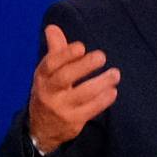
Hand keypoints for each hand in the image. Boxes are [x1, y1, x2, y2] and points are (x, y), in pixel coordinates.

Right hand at [26, 24, 120, 154]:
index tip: (81, 47)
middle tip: (102, 56)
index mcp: (43, 77)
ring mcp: (61, 108)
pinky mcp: (73, 121)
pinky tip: (113, 91)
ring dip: (101, 82)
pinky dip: (104, 100)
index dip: (65, 55)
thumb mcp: (48, 73)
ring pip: (82, 94)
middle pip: (65, 77)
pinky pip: (91, 109)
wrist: (42, 128)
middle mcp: (49, 92)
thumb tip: (52, 27)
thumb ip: (55, 50)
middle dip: (84, 66)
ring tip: (115, 74)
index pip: (50, 64)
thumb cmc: (50, 91)